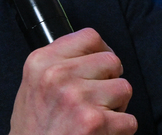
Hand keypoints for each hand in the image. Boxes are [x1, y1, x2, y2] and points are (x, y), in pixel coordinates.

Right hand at [9, 28, 136, 134]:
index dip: (102, 51)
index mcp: (41, 62)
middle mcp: (58, 75)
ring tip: (99, 117)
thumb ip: (55, 64)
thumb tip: (89, 52)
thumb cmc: (33, 130)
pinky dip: (121, 130)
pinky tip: (102, 134)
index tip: (101, 66)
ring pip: (124, 88)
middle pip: (111, 60)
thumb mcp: (32, 85)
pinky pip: (129, 120)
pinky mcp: (95, 122)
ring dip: (118, 106)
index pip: (89, 36)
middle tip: (100, 98)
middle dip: (111, 80)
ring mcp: (78, 97)